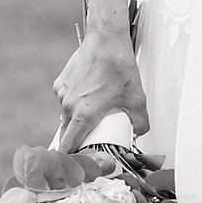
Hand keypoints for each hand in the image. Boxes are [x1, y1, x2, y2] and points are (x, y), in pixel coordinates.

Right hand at [53, 27, 148, 151]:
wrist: (105, 39)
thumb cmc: (119, 66)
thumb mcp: (137, 99)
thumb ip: (140, 121)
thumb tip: (139, 132)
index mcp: (83, 115)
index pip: (68, 146)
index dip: (70, 157)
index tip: (75, 162)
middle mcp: (68, 105)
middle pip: (68, 132)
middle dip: (78, 138)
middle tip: (92, 137)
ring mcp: (62, 93)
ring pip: (67, 114)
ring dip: (78, 117)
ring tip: (96, 108)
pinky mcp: (61, 82)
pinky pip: (66, 99)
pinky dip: (75, 101)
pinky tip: (90, 93)